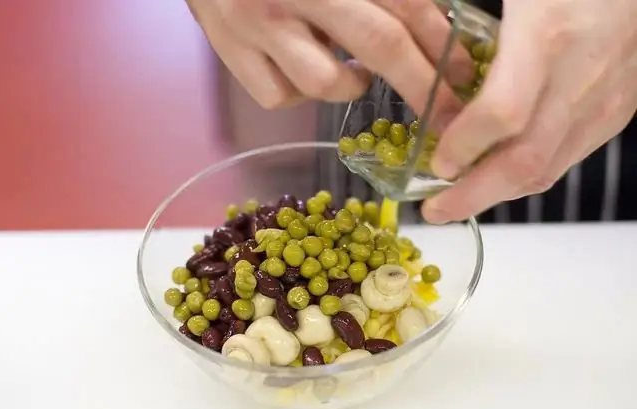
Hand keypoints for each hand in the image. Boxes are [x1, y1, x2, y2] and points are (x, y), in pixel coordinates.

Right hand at [186, 0, 473, 128]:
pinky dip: (299, 93)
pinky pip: (278, 96)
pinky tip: (302, 68)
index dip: (441, 42)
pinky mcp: (228, 51)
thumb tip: (434, 25)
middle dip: (421, 85)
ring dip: (351, 87)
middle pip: (376, 43)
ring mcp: (256, 24)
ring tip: (354, 73)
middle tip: (444, 113)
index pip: (403, 2)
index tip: (464, 74)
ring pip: (323, 83)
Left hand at [423, 0, 636, 222]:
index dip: (465, 145)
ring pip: (545, 170)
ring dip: (495, 195)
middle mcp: (579, 76)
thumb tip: (421, 72)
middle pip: (524, 160)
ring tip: (456, 201)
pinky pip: (563, 161)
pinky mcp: (615, 114)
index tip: (435, 161)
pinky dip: (523, 178)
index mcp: (546, 36)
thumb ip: (466, 34)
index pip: (503, 112)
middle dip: (472, 196)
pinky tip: (495, 178)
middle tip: (434, 210)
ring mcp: (603, 102)